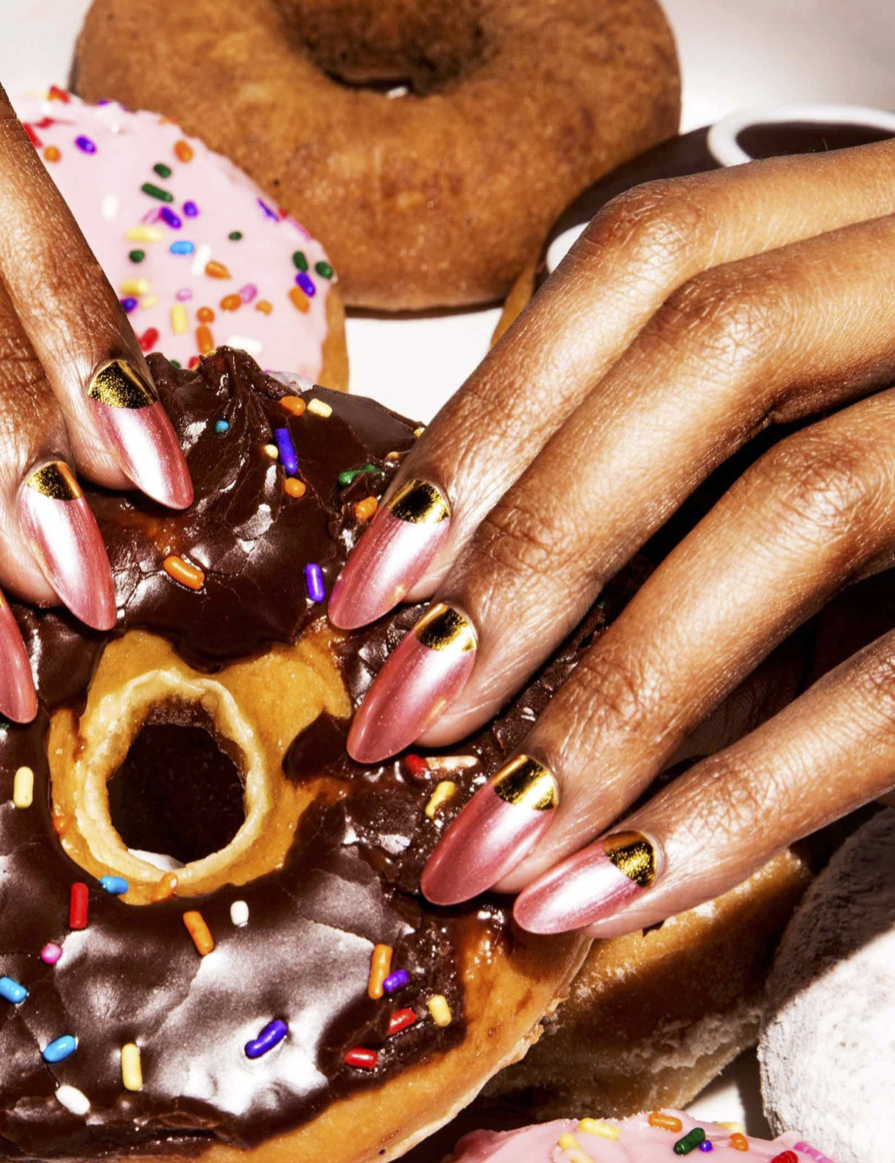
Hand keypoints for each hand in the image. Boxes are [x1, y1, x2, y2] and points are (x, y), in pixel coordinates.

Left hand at [331, 138, 894, 932]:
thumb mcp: (798, 435)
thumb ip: (659, 474)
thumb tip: (440, 600)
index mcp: (872, 220)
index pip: (644, 265)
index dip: (484, 426)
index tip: (367, 584)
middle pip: (706, 366)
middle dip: (524, 560)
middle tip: (395, 721)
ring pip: (804, 510)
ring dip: (606, 709)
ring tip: (479, 848)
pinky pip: (894, 689)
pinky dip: (734, 804)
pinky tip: (604, 895)